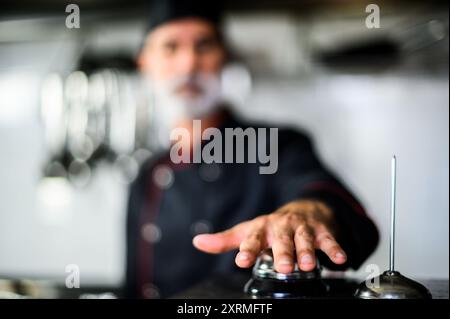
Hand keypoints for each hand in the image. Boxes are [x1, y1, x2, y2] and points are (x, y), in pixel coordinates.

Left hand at [193, 200, 346, 273]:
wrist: (301, 210)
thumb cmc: (270, 227)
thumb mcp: (247, 231)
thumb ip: (224, 240)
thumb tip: (197, 242)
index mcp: (261, 228)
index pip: (252, 238)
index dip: (247, 250)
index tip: (241, 261)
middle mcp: (281, 226)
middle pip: (282, 239)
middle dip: (283, 252)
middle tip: (283, 267)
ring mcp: (301, 227)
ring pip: (304, 239)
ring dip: (307, 251)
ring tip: (308, 265)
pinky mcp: (320, 230)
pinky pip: (328, 239)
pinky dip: (335, 248)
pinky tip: (340, 260)